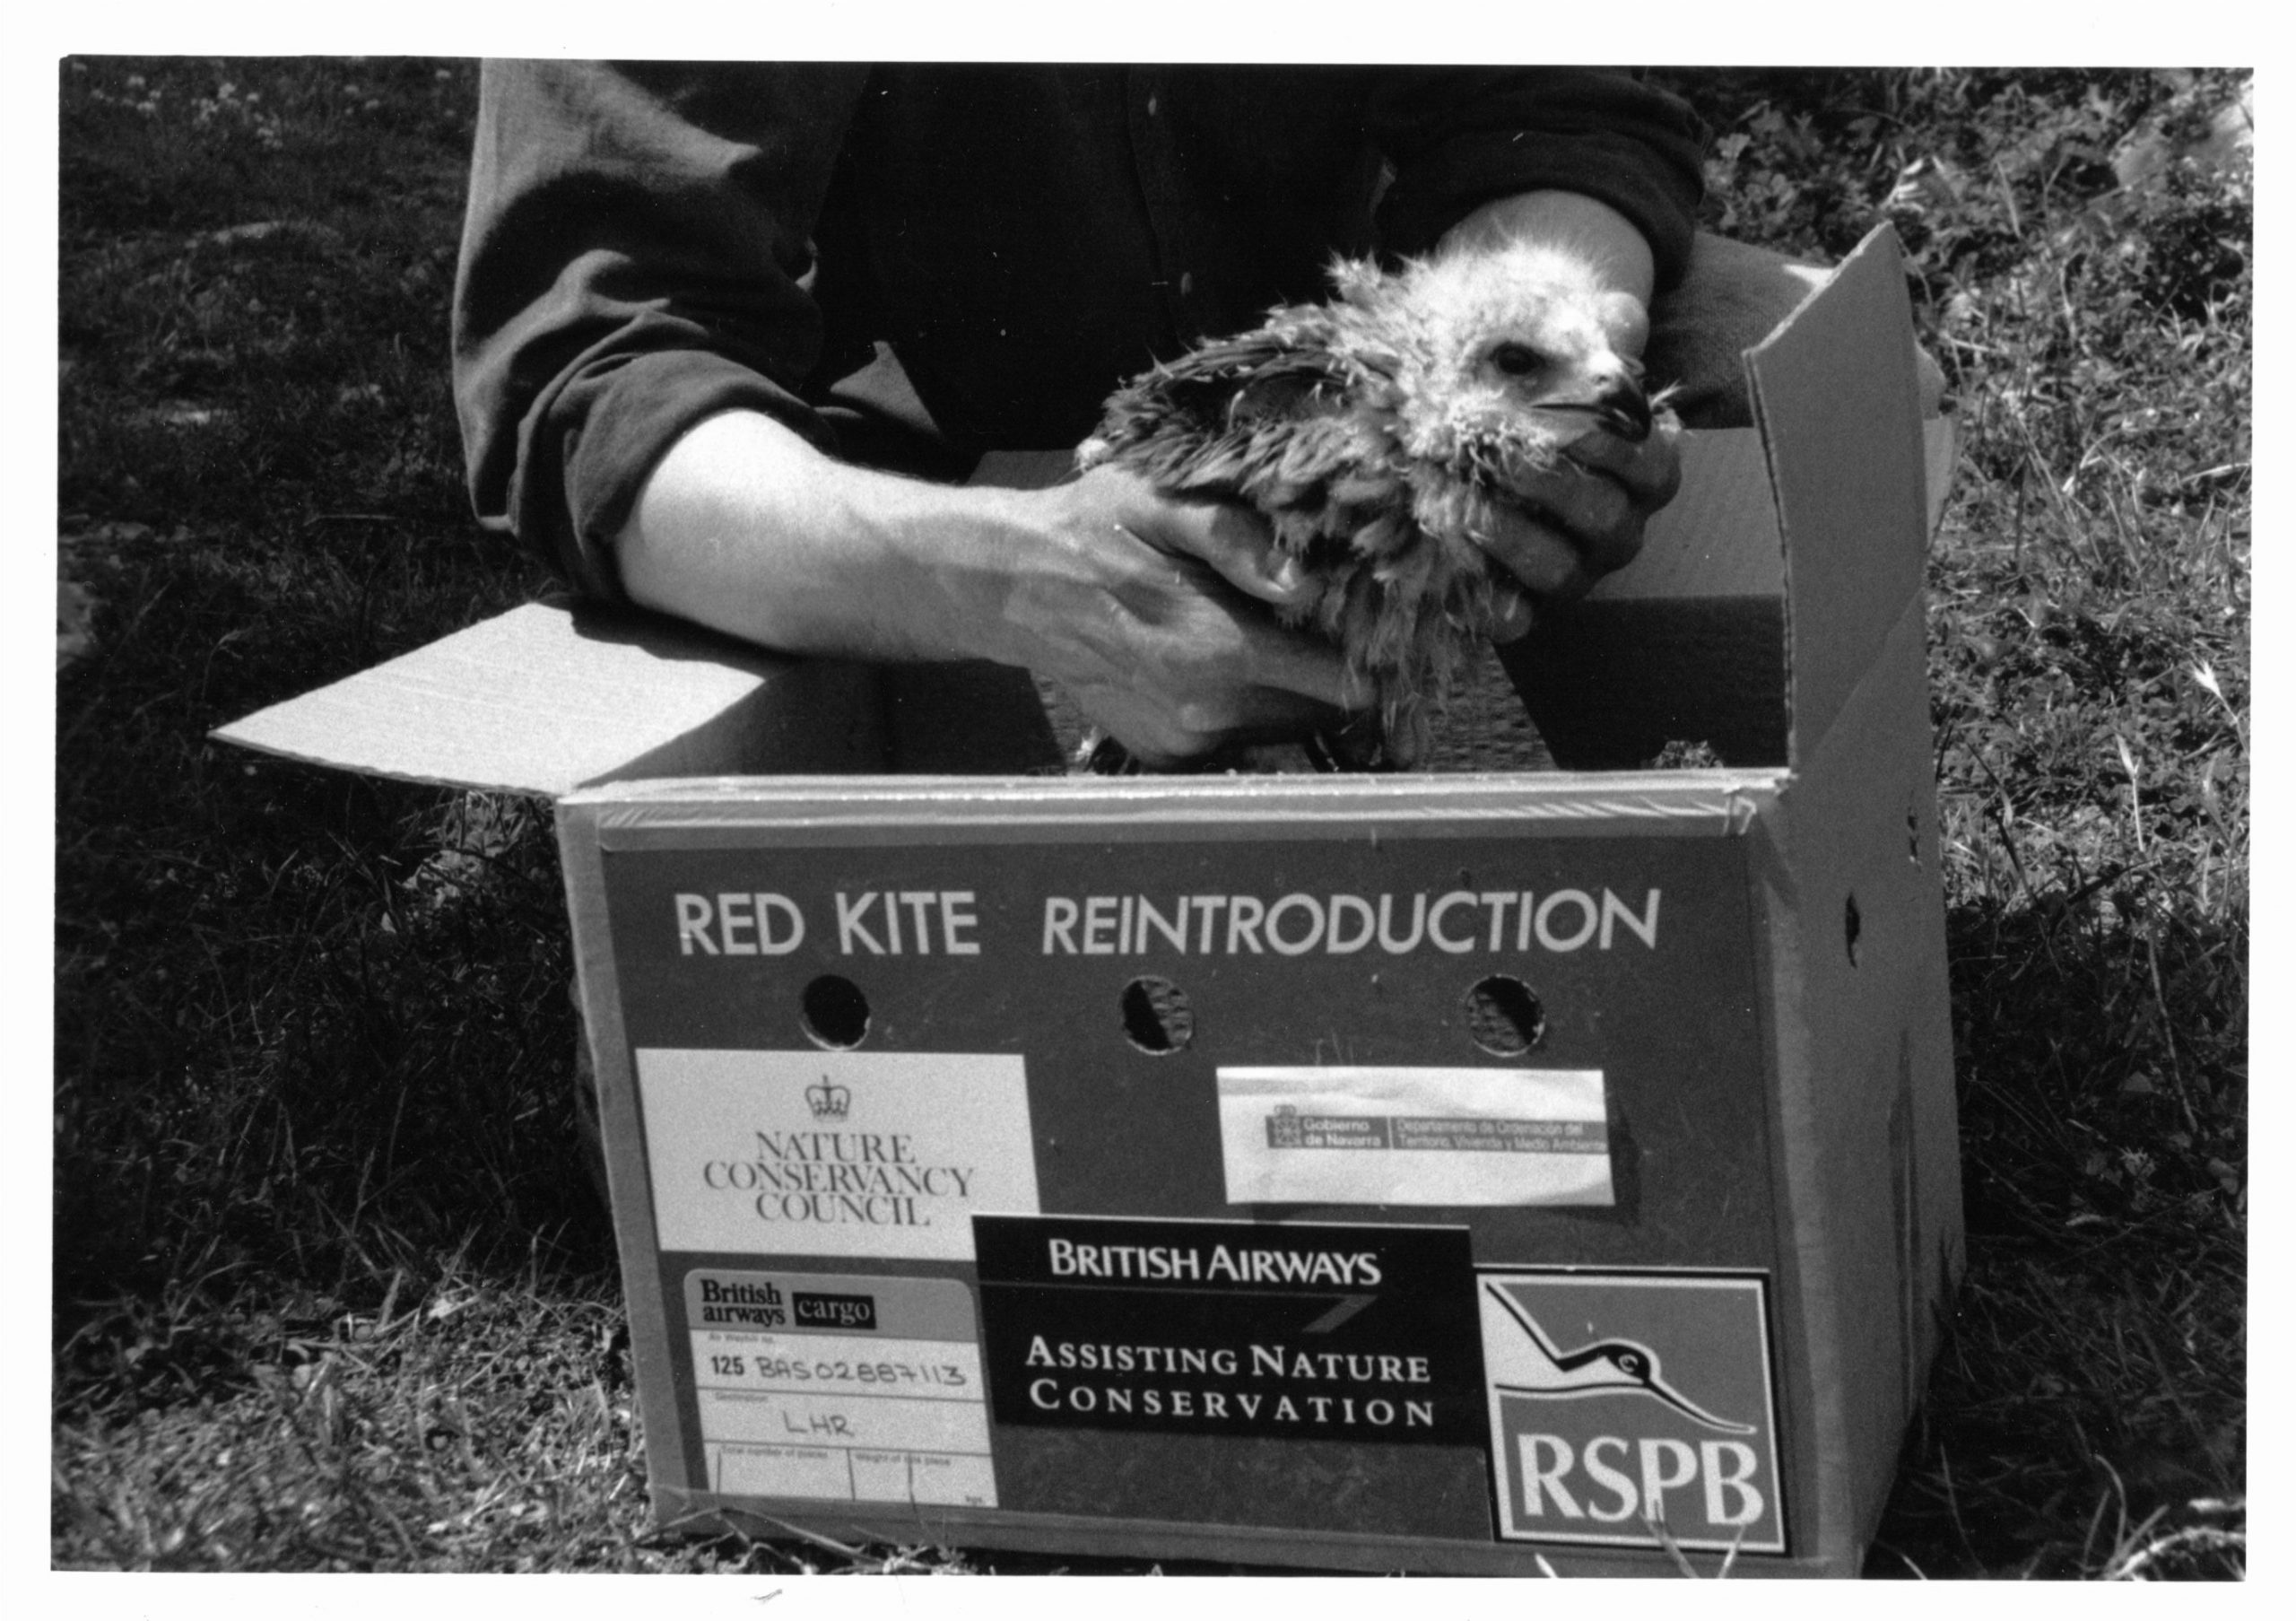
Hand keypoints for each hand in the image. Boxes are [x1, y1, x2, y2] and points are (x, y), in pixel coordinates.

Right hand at [1005, 463, 1362, 765]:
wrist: (1018, 587)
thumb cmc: (1096, 530)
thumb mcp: (1162, 502)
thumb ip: (1235, 539)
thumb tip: (1306, 581)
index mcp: (1224, 651)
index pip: (1342, 687)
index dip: (1374, 665)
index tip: (1384, 640)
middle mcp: (1209, 712)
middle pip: (1320, 713)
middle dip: (1331, 676)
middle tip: (1322, 626)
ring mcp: (1185, 742)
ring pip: (1281, 728)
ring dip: (1287, 692)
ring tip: (1259, 637)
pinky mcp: (1165, 755)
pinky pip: (1236, 738)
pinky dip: (1242, 708)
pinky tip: (1214, 664)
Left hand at [1440, 191, 1680, 638]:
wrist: (1483, 438)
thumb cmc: (1540, 388)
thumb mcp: (1571, 349)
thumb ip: (1599, 330)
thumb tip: (1617, 316)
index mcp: (1648, 471)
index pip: (1649, 463)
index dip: (1605, 439)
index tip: (1549, 406)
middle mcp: (1620, 528)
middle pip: (1599, 514)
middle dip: (1540, 476)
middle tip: (1481, 439)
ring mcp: (1576, 573)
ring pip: (1555, 568)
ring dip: (1500, 530)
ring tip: (1447, 491)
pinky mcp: (1527, 607)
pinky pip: (1511, 617)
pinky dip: (1477, 594)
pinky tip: (1441, 552)